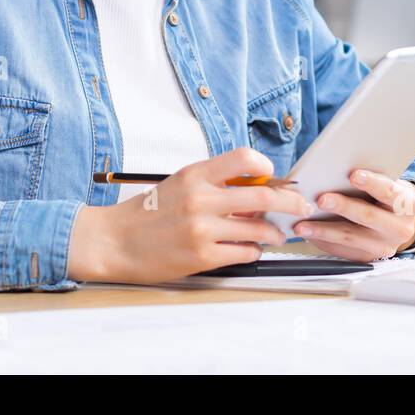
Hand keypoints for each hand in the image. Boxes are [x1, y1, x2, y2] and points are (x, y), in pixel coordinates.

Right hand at [68, 147, 317, 283]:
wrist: (114, 241)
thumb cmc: (146, 213)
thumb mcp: (178, 184)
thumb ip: (214, 184)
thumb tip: (254, 191)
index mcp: (195, 174)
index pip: (245, 158)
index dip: (267, 167)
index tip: (274, 177)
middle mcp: (201, 198)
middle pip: (264, 195)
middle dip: (291, 202)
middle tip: (300, 207)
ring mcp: (202, 228)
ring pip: (259, 228)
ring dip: (274, 232)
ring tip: (276, 234)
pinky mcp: (202, 256)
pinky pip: (244, 253)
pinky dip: (253, 251)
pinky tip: (250, 249)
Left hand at [293, 168, 414, 261]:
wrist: (403, 223)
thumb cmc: (389, 197)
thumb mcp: (389, 184)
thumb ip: (371, 180)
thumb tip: (337, 170)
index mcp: (407, 205)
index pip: (389, 192)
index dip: (372, 183)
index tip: (353, 174)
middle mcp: (398, 229)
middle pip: (367, 217)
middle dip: (343, 207)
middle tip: (321, 200)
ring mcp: (383, 247)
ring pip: (351, 238)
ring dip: (323, 231)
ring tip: (302, 225)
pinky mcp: (368, 259)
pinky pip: (343, 252)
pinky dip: (323, 242)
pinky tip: (308, 235)